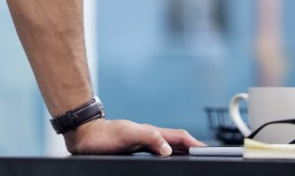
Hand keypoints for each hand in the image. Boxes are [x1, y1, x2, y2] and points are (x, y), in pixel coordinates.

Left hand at [65, 118, 203, 156]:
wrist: (85, 135)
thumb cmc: (103, 134)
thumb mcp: (127, 134)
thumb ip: (148, 137)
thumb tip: (167, 148)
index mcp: (151, 132)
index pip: (179, 137)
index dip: (195, 144)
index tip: (209, 151)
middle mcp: (149, 137)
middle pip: (178, 143)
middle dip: (193, 149)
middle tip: (207, 157)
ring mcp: (143, 143)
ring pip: (169, 148)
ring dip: (183, 153)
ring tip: (194, 160)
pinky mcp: (136, 150)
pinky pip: (158, 154)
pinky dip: (169, 158)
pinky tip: (169, 162)